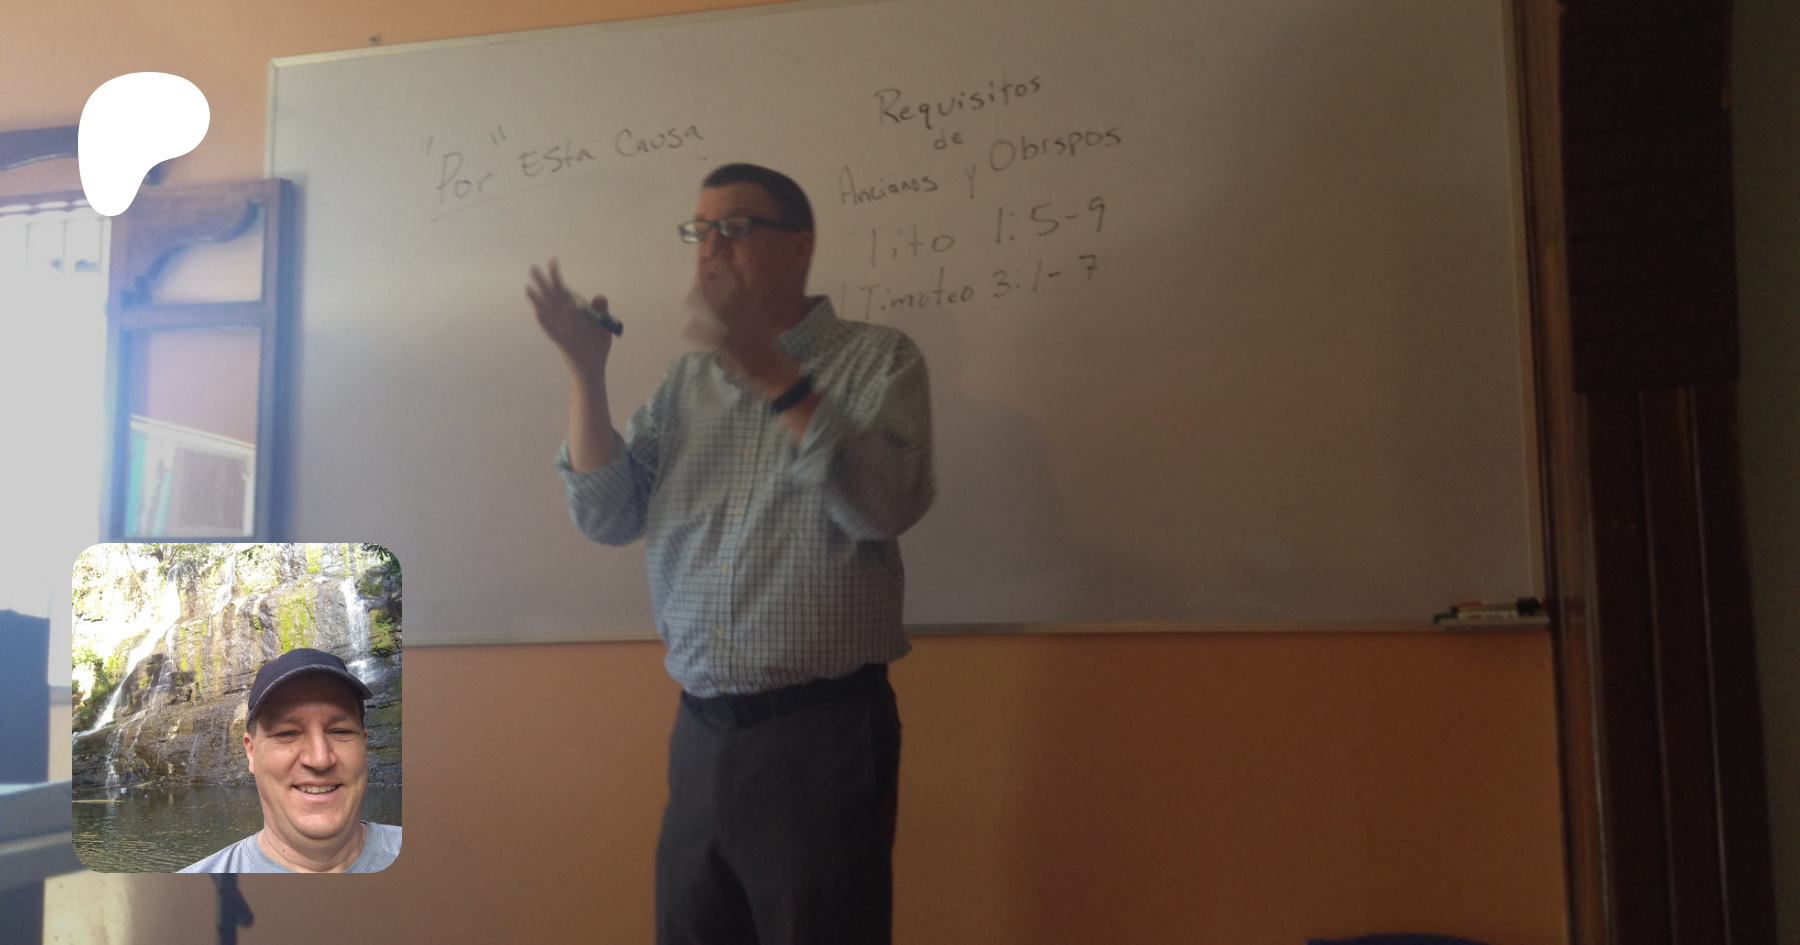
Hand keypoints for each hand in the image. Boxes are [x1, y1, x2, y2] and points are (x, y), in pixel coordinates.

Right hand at [527, 258, 613, 377]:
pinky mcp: (564, 344)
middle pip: (552, 299)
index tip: (552, 262)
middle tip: (533, 268)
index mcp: (572, 315)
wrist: (593, 369)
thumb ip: (601, 312)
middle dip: (543, 284)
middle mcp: (564, 321)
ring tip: (528, 288)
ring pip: (548, 313)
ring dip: (538, 301)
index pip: (563, 293)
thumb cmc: (596, 348)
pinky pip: (553, 331)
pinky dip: (545, 323)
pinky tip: (537, 313)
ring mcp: (562, 332)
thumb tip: (600, 297)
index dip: (556, 278)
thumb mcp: (602, 327)